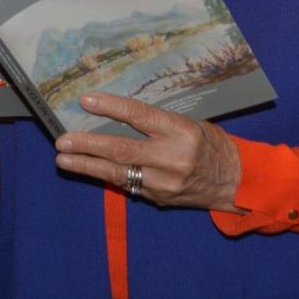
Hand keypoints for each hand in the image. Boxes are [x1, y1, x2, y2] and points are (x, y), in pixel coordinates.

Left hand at [53, 92, 242, 211]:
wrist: (236, 182)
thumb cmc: (212, 145)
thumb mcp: (191, 123)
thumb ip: (158, 122)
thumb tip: (119, 113)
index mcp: (181, 131)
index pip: (140, 116)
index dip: (111, 107)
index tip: (86, 101)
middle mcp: (171, 158)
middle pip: (122, 149)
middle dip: (88, 144)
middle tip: (62, 140)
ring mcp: (164, 182)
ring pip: (118, 173)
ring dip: (87, 166)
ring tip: (63, 159)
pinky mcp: (159, 198)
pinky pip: (128, 184)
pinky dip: (107, 176)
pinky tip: (88, 169)